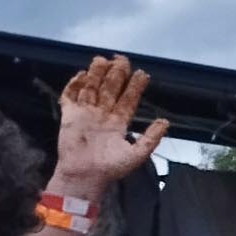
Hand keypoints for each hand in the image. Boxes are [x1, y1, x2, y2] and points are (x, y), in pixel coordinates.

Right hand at [50, 54, 168, 193]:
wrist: (85, 176)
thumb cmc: (111, 168)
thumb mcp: (137, 154)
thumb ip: (151, 137)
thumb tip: (166, 121)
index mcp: (119, 123)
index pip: (128, 99)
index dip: (135, 86)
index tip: (142, 73)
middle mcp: (103, 115)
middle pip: (110, 89)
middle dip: (116, 74)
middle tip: (121, 60)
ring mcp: (86, 114)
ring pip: (92, 88)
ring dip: (96, 74)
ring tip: (102, 60)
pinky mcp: (69, 115)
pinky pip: (70, 96)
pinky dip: (74, 85)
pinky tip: (82, 75)